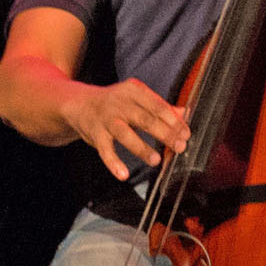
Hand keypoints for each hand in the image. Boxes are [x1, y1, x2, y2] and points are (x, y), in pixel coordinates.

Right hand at [62, 78, 194, 183]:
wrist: (80, 103)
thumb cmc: (115, 103)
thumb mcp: (137, 98)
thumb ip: (160, 106)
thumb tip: (184, 113)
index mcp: (133, 90)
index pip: (158, 106)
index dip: (174, 121)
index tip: (186, 134)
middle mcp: (119, 102)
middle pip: (145, 119)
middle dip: (165, 133)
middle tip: (179, 147)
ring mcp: (106, 118)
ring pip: (125, 133)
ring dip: (142, 148)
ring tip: (156, 160)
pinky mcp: (96, 134)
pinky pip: (105, 150)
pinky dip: (113, 163)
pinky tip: (123, 175)